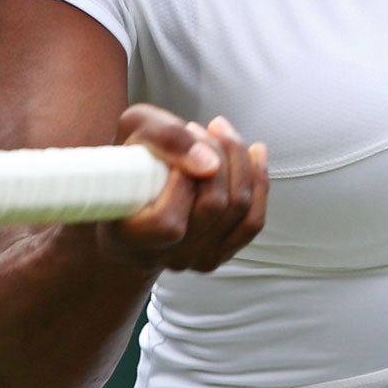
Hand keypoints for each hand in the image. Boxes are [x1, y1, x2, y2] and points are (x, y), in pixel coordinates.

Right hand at [99, 103, 268, 272]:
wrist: (137, 187)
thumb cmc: (132, 158)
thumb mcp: (135, 128)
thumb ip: (166, 138)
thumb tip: (209, 163)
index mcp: (129, 236)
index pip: (167, 222)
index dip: (181, 178)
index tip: (178, 144)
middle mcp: (162, 256)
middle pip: (213, 207)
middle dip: (217, 154)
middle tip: (202, 128)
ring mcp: (193, 259)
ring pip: (238, 210)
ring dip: (239, 162)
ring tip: (220, 133)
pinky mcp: (219, 252)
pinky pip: (252, 221)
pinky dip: (258, 182)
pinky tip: (254, 154)